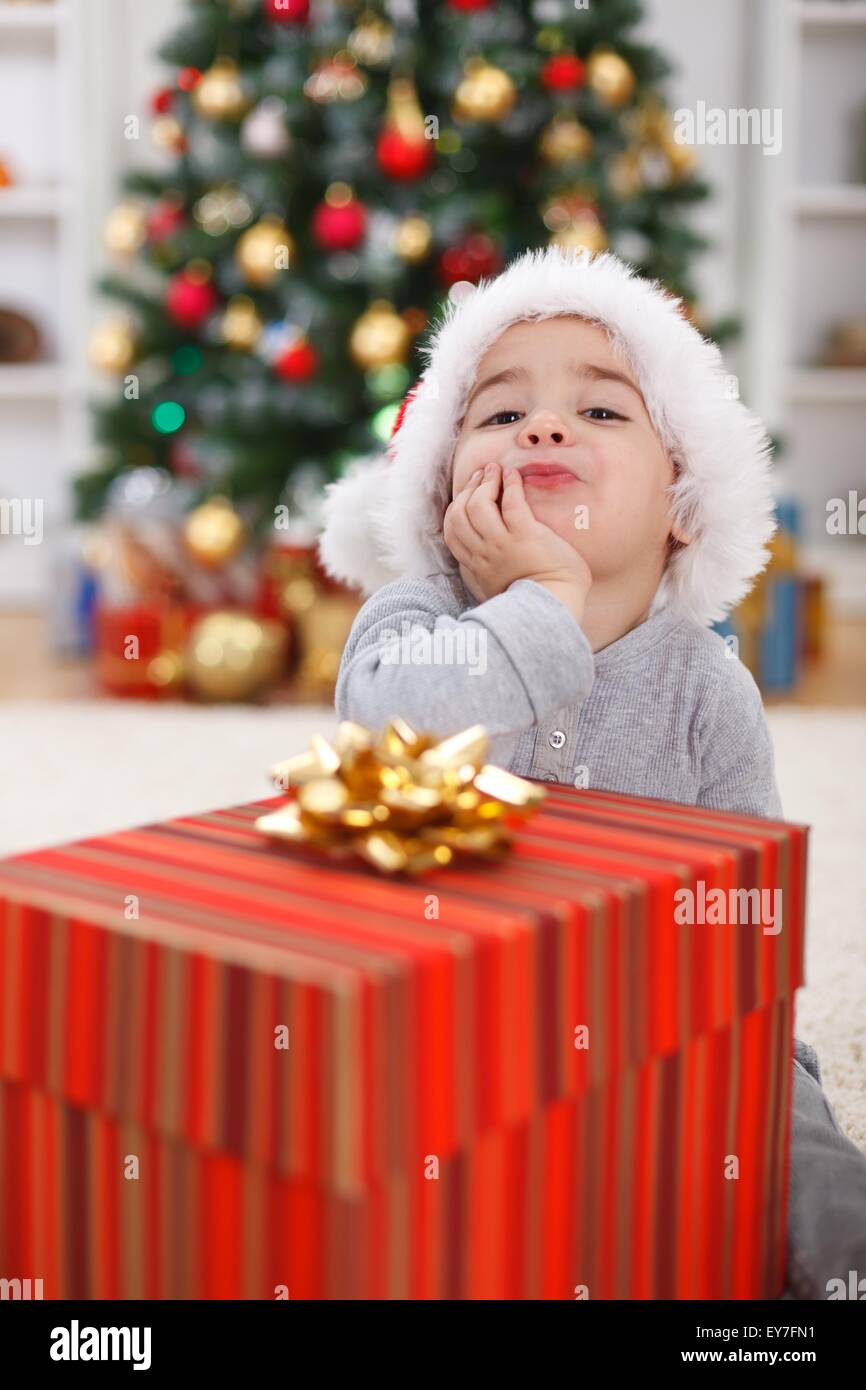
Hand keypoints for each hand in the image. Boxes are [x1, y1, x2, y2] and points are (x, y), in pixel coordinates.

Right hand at [444, 460, 592, 618]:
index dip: (457, 507)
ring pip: (478, 505)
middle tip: (482, 474)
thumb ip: (485, 572)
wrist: (556, 607)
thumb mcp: (496, 588)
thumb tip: (483, 556)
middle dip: (469, 489)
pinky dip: (509, 484)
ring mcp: (502, 545)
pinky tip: (513, 475)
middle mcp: (484, 554)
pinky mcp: (525, 536)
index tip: (469, 493)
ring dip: (486, 482)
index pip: (451, 531)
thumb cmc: (535, 599)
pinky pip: (510, 502)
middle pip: (459, 514)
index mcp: (476, 566)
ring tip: (496, 470)